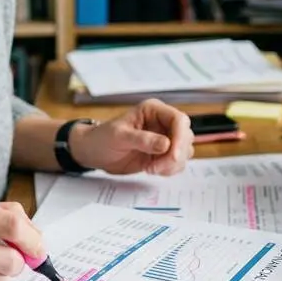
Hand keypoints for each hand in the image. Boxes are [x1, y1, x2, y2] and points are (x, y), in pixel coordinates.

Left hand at [70, 99, 194, 175]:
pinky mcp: (163, 154)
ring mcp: (165, 138)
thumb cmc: (102, 138)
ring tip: (151, 168)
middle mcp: (162, 123)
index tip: (173, 155)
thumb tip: (166, 144)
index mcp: (153, 110)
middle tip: (156, 167)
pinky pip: (177, 163)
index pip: (179, 120)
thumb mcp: (119, 136)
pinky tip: (152, 169)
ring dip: (172, 164)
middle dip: (175, 155)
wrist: (95, 152)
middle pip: (186, 136)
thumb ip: (143, 139)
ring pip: (185, 151)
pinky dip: (169, 170)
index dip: (181, 137)